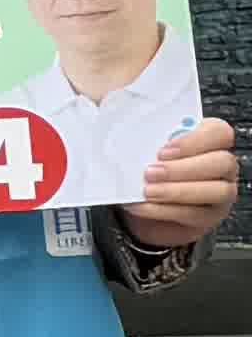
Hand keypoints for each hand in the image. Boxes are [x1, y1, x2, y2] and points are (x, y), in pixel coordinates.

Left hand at [120, 117, 237, 253]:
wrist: (141, 204)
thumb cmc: (144, 168)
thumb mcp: (140, 146)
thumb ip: (138, 131)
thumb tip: (114, 119)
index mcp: (207, 140)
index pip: (219, 132)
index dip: (195, 140)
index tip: (163, 149)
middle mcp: (221, 165)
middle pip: (222, 162)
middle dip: (183, 168)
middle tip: (150, 172)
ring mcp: (220, 192)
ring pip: (217, 190)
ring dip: (178, 191)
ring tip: (147, 191)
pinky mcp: (208, 217)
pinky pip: (195, 214)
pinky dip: (164, 210)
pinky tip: (142, 205)